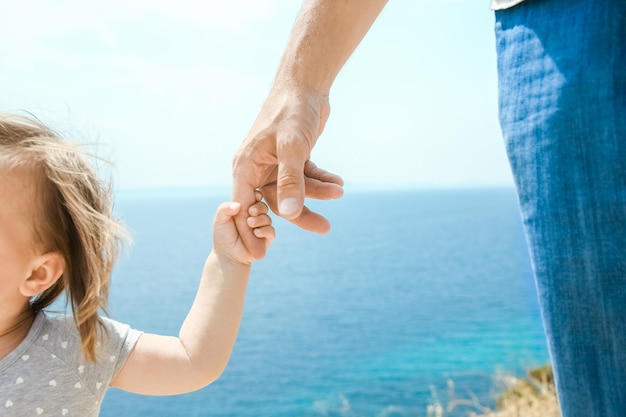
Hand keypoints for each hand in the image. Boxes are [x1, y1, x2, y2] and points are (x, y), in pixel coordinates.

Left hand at [212, 191, 273, 264]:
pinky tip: (256, 232)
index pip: (255, 198)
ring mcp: (262, 227)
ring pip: (267, 218)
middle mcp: (256, 217)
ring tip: (250, 223)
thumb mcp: (219, 220)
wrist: (227, 255)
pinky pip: (271, 231)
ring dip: (260, 219)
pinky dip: (264, 230)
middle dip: (259, 207)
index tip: (254, 196)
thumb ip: (225, 209)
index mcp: (246, 209)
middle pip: (263, 207)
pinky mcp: (267, 239)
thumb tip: (238, 204)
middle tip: (251, 211)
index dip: (256, 195)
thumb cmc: (222, 236)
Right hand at [232, 87, 343, 257]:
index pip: (244, 207)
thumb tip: (287, 214)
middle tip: (325, 229)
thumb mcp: (292, 147)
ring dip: (317, 192)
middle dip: (301, 214)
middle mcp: (257, 167)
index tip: (262, 254)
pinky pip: (305, 177)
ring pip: (294, 190)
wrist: (306, 83)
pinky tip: (338, 183)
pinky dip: (321, 180)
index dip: (252, 230)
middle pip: (275, 202)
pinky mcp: (292, 157)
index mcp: (246, 166)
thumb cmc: (292, 110)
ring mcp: (275, 163)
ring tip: (340, 192)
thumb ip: (290, 181)